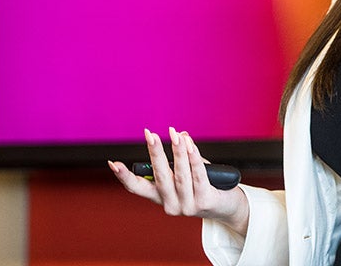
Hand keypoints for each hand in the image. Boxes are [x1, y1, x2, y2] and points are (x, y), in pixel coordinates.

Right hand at [108, 127, 249, 236]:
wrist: (227, 208)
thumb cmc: (205, 186)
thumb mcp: (189, 171)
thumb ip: (182, 155)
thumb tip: (179, 134)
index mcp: (162, 198)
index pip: (138, 189)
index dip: (125, 177)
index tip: (113, 163)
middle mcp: (171, 205)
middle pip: (160, 177)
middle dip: (154, 154)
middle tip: (149, 134)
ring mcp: (188, 206)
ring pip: (180, 175)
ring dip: (177, 152)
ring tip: (174, 134)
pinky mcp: (204, 202)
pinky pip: (198, 176)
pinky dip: (194, 158)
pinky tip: (190, 145)